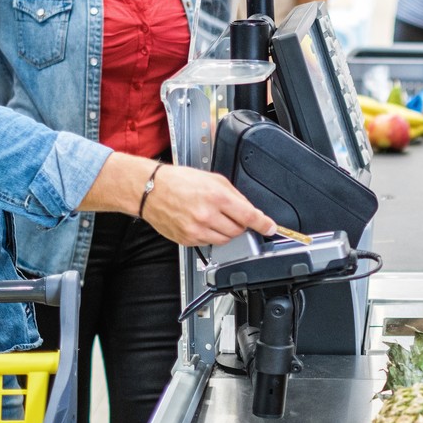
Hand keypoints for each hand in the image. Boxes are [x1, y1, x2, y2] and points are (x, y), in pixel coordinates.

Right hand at [140, 165, 275, 246]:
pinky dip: (211, 235)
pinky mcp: (187, 240)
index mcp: (216, 197)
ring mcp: (196, 230)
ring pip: (225, 240)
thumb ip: (234, 195)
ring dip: (227, 232)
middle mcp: (207, 215)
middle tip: (232, 215)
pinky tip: (202, 222)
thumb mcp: (212, 179)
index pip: (248, 216)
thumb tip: (249, 209)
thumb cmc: (179, 181)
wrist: (151, 190)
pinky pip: (209, 243)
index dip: (263, 224)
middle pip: (238, 231)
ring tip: (215, 218)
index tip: (271, 228)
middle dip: (240, 224)